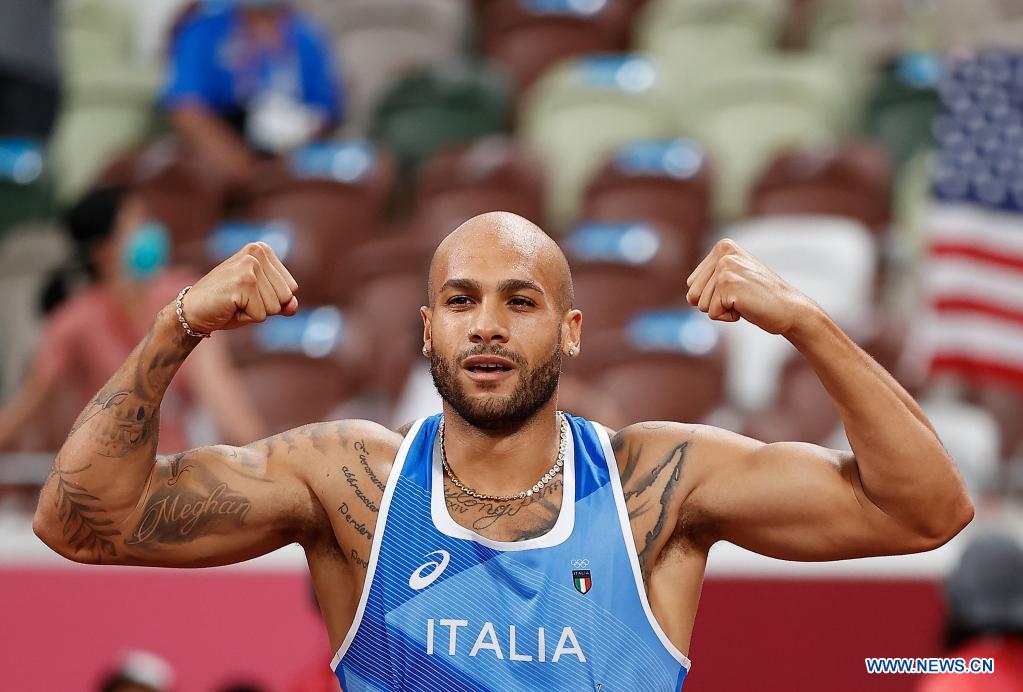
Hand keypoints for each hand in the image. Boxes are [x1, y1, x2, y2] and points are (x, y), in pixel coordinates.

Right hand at [181, 242, 298, 333]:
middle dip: (265, 307)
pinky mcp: (244, 282)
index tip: (248, 294)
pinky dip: (246, 318)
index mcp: (262, 250)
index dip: (271, 300)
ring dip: (255, 312)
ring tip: (235, 302)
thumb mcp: (260, 301)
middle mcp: (257, 252)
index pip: (291, 287)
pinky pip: (261, 315)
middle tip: (240, 299)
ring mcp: (250, 266)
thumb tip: (294, 306)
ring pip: (275, 307)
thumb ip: (282, 302)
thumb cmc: (228, 304)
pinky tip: (230, 306)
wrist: (191, 310)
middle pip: (286, 296)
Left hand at [684, 238, 820, 335]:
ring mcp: (726, 268)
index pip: (692, 283)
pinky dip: (729, 317)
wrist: (790, 309)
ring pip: (702, 305)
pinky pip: (713, 313)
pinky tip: (748, 307)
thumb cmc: (761, 297)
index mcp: (723, 247)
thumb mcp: (734, 279)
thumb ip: (710, 280)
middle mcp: (723, 253)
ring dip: (723, 309)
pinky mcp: (729, 285)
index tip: (737, 289)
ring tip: (746, 300)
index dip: (712, 295)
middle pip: (693, 294)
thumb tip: (690, 296)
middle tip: (742, 297)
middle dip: (714, 303)